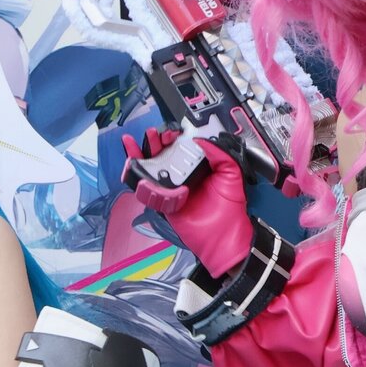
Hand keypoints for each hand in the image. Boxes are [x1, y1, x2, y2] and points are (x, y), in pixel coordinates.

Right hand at [121, 128, 252, 277]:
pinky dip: (137, 177)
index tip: (172, 132)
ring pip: (151, 169)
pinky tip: (134, 164)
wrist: (223, 235)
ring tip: (137, 144)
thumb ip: (220, 154)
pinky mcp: (163, 202)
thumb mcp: (231, 173)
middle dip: (156, 142)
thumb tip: (200, 139)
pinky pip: (147, 189)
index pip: (183, 148)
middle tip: (154, 134)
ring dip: (141, 155)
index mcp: (199, 168)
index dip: (175, 138)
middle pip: (163, 155)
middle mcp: (184, 177)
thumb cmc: (230, 208)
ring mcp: (171, 189)